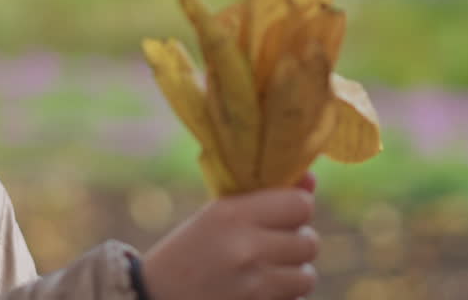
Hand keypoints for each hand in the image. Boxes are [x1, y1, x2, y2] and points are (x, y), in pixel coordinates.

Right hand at [141, 184, 318, 299]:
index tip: (284, 215)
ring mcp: (253, 286)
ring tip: (266, 272)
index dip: (298, 208)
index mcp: (233, 215)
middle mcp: (245, 248)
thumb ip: (265, 198)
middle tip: (273, 246)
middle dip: (297, 244)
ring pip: (306, 276)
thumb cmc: (189, 251)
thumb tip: (311, 178)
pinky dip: (284, 298)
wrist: (156, 297)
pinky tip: (258, 292)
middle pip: (309, 241)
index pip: (300, 204)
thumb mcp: (218, 215)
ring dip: (293, 275)